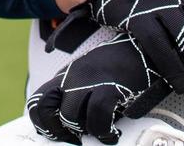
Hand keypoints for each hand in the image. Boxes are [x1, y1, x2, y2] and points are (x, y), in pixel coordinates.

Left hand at [28, 32, 170, 143]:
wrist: (145, 47)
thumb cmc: (120, 66)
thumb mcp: (91, 75)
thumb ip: (76, 91)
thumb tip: (69, 123)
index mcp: (66, 75)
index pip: (38, 100)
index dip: (43, 122)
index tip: (58, 134)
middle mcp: (73, 76)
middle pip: (46, 107)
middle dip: (57, 129)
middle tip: (74, 139)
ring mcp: (90, 80)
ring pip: (69, 115)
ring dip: (84, 130)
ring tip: (99, 131)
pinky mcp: (109, 87)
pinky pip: (97, 116)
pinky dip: (104, 131)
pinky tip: (112, 133)